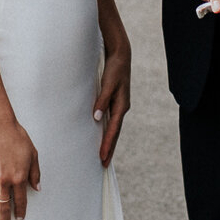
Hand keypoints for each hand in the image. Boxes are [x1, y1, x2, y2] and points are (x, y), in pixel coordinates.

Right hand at [0, 123, 40, 219]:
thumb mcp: (33, 154)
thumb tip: (37, 188)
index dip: (20, 211)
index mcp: (18, 177)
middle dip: (5, 219)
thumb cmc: (17, 138)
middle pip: (4, 205)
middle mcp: (4, 180)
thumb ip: (35, 173)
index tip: (19, 219)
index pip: (20, 200)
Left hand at [95, 36, 132, 165]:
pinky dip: (108, 131)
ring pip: (114, 128)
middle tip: (104, 164)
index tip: (102, 158)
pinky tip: (103, 135)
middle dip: (109, 149)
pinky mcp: (116, 102)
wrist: (121, 55)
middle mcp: (122, 108)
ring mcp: (120, 105)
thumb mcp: (108, 83)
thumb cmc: (114, 69)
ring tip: (104, 155)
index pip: (113, 130)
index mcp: (121, 106)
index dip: (107, 145)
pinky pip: (112, 121)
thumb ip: (102, 100)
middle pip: (115, 133)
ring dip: (109, 142)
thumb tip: (97, 118)